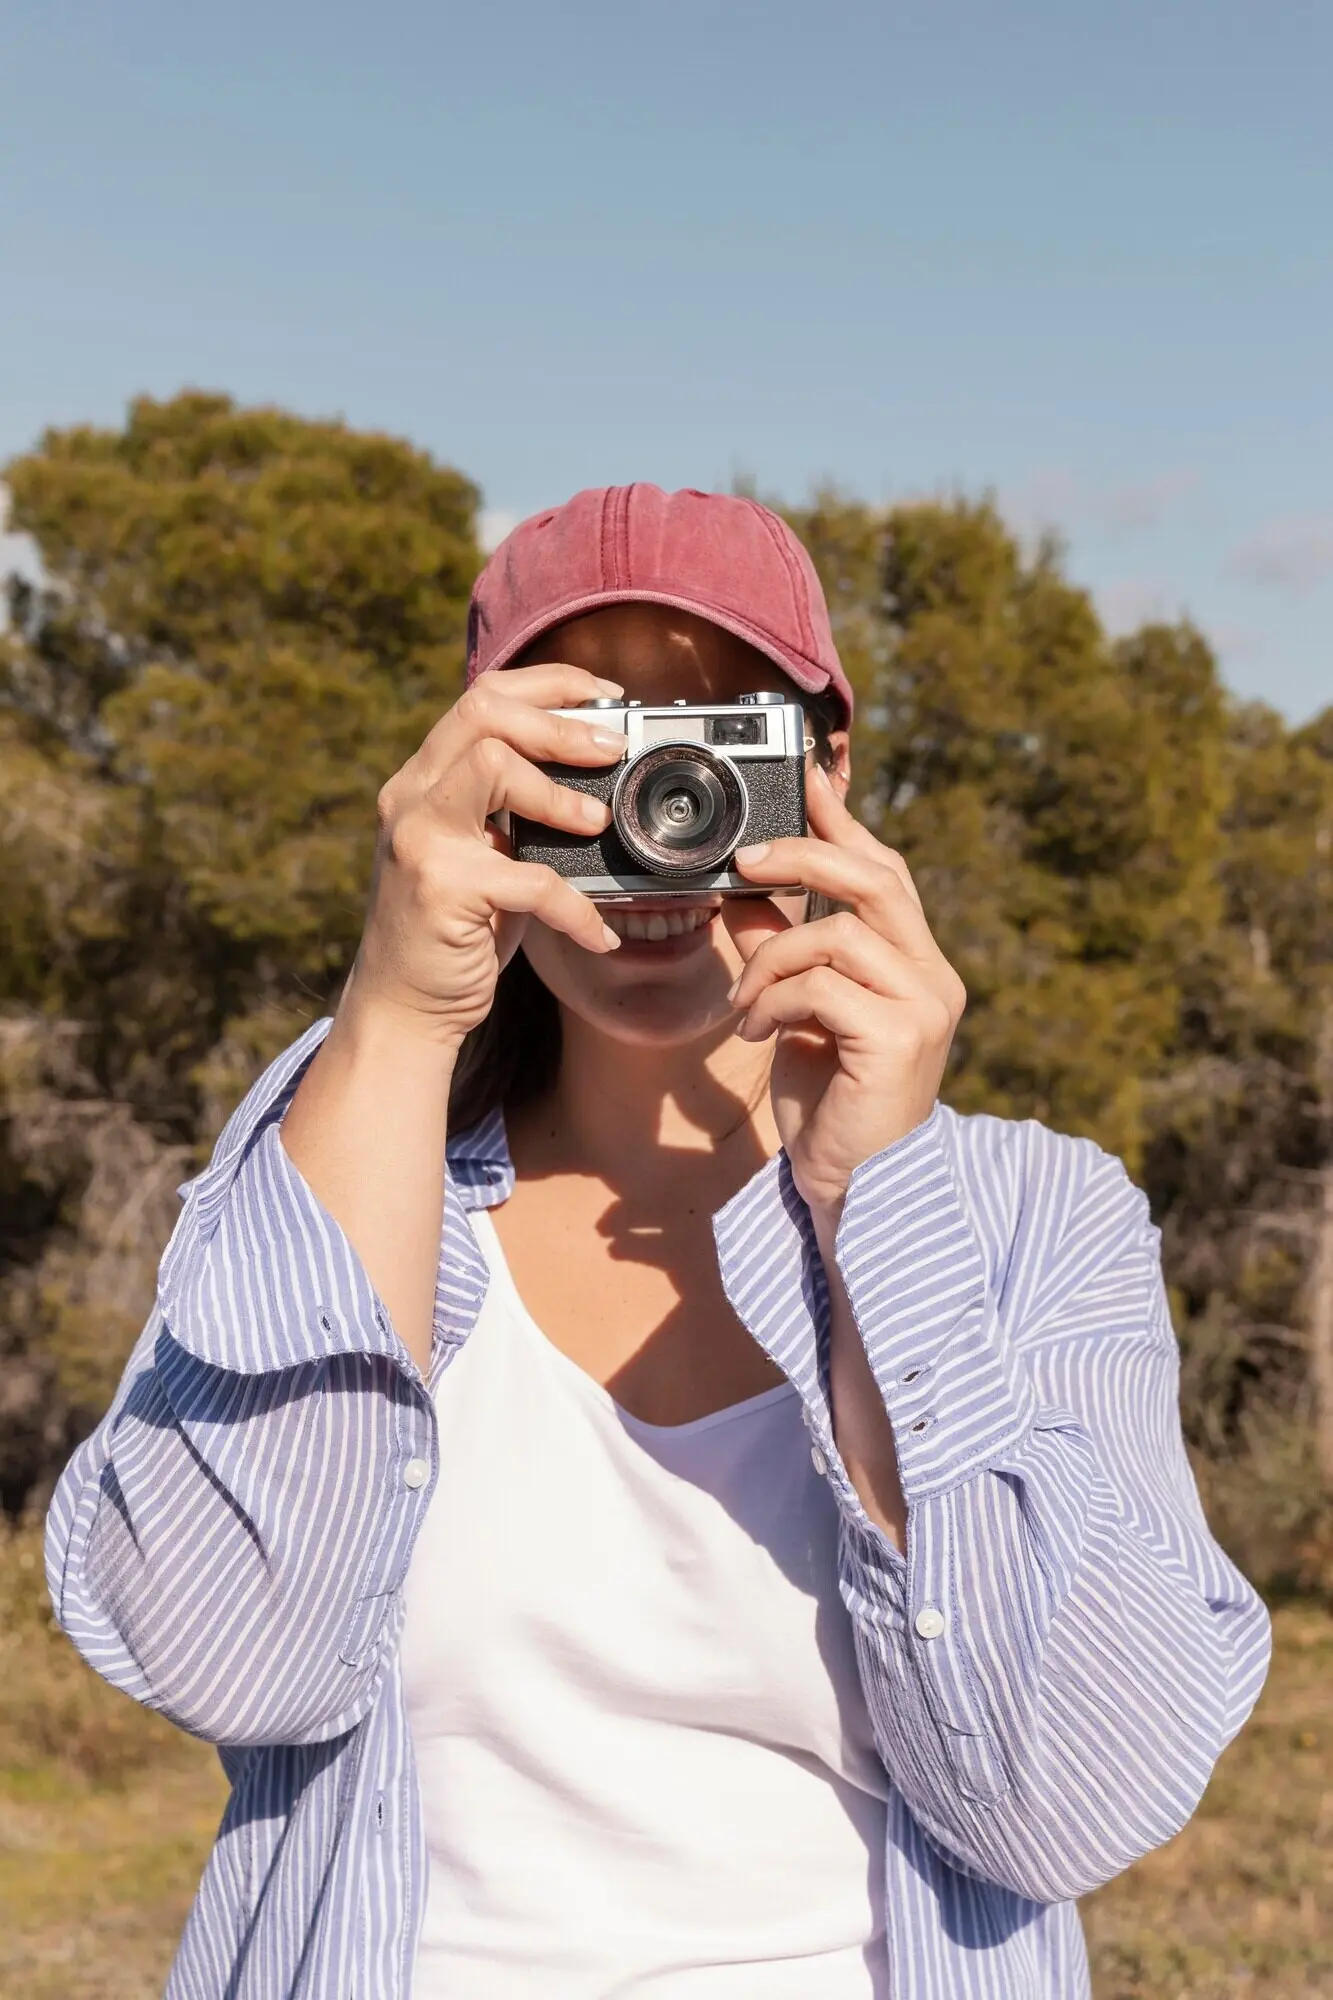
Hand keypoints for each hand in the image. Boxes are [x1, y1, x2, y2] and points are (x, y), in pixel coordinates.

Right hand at [347, 666, 625, 1050]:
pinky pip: (529, 878)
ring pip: (492, 766)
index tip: (605, 697)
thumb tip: (603, 776)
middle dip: (560, 724)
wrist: (404, 1007)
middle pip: (483, 713)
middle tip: (613, 749)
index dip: (549, 685)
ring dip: (559, 792)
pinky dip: (576, 907)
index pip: (482, 696)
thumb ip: (517, 810)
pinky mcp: (440, 890)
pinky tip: (599, 933)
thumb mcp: (484, 855)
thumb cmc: (456, 931)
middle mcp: (411, 797)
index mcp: (425, 780)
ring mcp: (418, 840)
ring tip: (598, 823)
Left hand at [723, 765, 965, 1226]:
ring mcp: (924, 1008)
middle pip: (877, 879)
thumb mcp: (796, 1012)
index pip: (885, 871)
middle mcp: (933, 978)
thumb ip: (782, 951)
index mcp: (916, 964)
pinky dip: (774, 1000)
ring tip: (745, 1003)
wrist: (854, 1190)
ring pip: (838, 933)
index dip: (845, 821)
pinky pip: (822, 987)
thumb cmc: (830, 1104)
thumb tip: (743, 891)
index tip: (809, 774)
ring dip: (771, 960)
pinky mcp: (900, 1040)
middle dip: (807, 853)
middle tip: (747, 857)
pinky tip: (756, 1032)